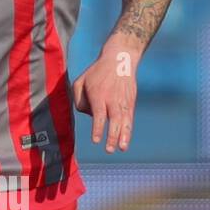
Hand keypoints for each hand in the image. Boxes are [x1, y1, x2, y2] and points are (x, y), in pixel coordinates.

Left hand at [72, 38, 139, 152]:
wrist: (120, 60)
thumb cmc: (96, 73)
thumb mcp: (80, 81)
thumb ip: (79, 100)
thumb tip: (88, 115)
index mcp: (99, 94)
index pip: (99, 114)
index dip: (98, 128)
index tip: (96, 140)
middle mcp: (112, 99)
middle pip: (113, 119)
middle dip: (112, 135)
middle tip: (108, 149)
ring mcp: (123, 101)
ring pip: (124, 121)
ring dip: (123, 136)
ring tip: (121, 148)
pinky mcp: (130, 102)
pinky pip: (129, 119)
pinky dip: (128, 131)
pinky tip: (125, 142)